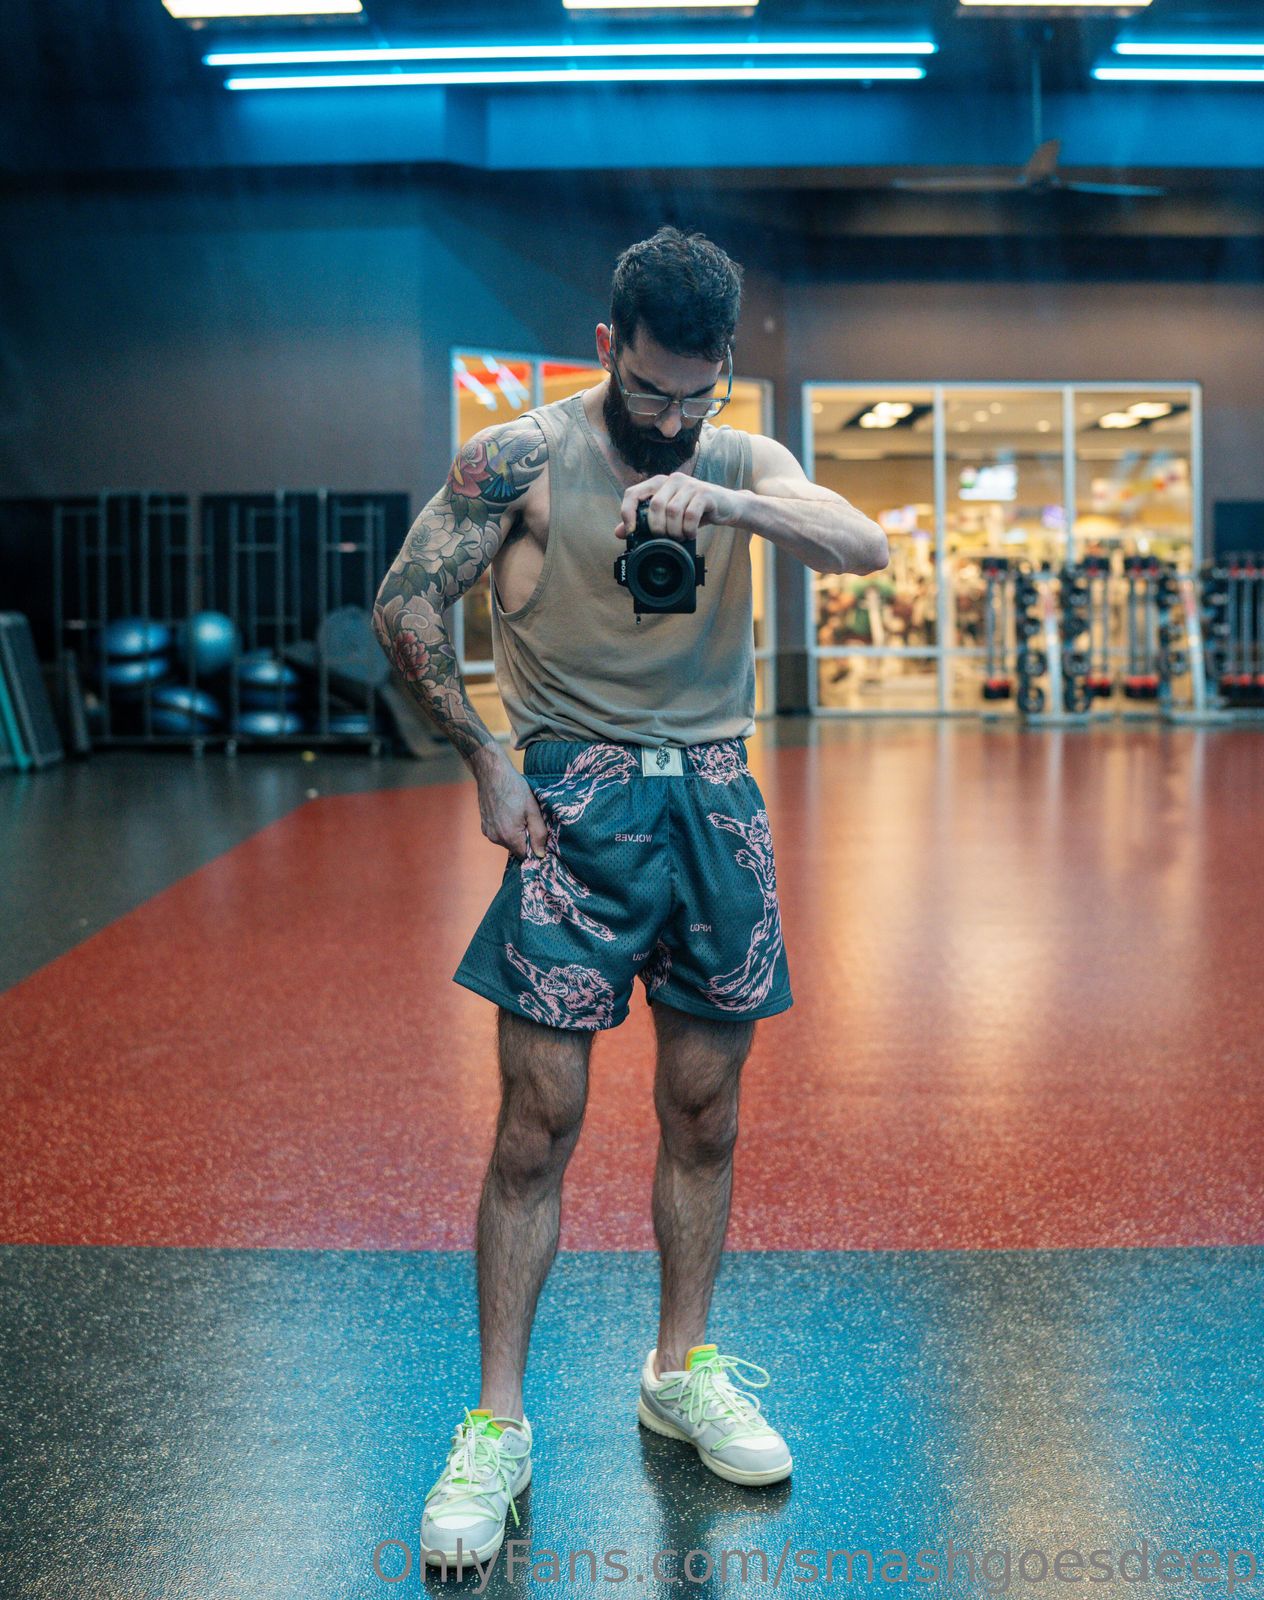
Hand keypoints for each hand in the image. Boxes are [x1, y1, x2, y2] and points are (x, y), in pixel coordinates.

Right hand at [475, 758, 548, 858]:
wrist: (492, 773)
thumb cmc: (515, 789)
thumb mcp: (533, 810)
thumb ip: (539, 835)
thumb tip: (540, 855)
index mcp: (510, 837)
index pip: (526, 855)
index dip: (534, 846)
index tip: (537, 832)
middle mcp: (496, 838)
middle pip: (516, 848)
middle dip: (525, 838)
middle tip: (528, 818)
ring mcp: (488, 832)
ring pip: (507, 841)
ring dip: (515, 832)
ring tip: (517, 812)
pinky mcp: (484, 826)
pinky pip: (499, 834)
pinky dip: (505, 827)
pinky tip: (508, 811)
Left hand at [615, 473, 746, 542]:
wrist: (729, 506)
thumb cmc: (696, 511)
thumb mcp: (669, 516)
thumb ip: (645, 521)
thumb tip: (619, 532)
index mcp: (658, 483)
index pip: (632, 493)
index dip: (627, 512)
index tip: (631, 531)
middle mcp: (672, 480)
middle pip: (654, 506)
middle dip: (658, 529)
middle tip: (666, 539)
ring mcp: (689, 484)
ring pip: (672, 511)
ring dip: (675, 531)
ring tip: (680, 537)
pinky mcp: (704, 493)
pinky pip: (690, 515)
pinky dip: (688, 530)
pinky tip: (691, 534)